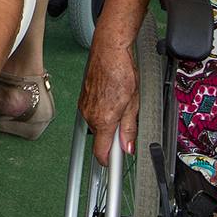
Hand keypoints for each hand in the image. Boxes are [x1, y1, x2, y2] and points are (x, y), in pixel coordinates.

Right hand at [78, 33, 139, 166]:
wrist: (109, 51)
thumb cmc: (122, 71)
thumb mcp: (134, 103)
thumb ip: (129, 128)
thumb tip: (128, 146)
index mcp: (103, 120)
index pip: (101, 152)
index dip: (109, 162)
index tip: (116, 165)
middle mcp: (90, 115)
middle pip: (101, 138)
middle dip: (114, 136)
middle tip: (128, 122)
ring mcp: (85, 106)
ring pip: (98, 125)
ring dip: (109, 122)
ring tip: (121, 103)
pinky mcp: (83, 98)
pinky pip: (93, 113)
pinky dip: (103, 111)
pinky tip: (113, 97)